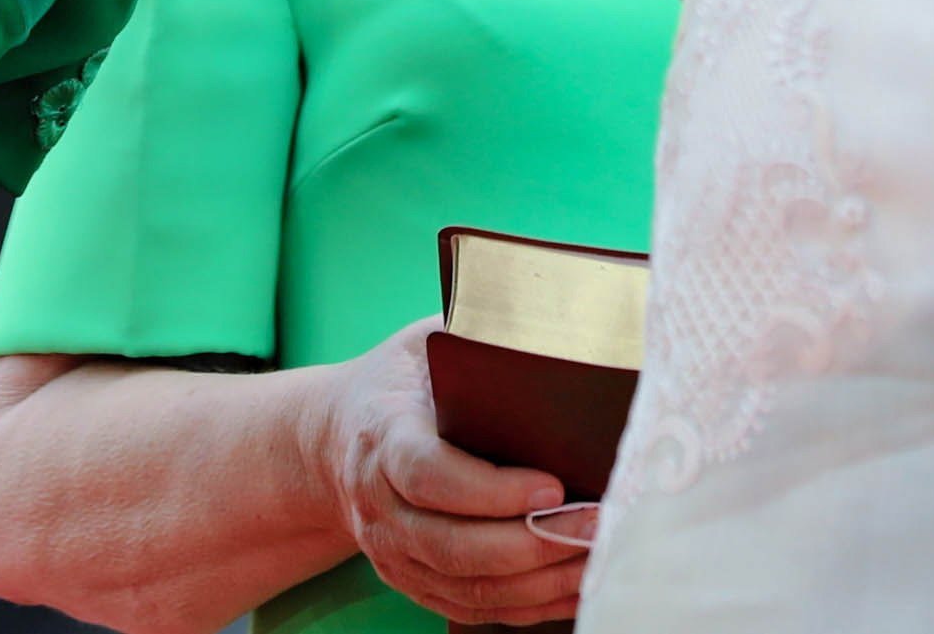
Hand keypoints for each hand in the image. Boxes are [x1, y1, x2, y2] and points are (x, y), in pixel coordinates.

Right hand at [305, 320, 590, 624]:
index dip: (488, 490)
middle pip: (453, 545)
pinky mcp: (413, 581)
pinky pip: (473, 607)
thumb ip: (478, 338)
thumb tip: (559, 328)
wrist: (334, 440)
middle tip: (596, 524)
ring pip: (468, 586)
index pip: (427, 475)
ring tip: (598, 556)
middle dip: (532, 543)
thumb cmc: (400, 381)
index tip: (551, 485)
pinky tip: (574, 586)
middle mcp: (380, 506)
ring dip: (539, 580)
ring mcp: (393, 552)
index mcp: (382, 438)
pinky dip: (529, 606)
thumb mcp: (425, 342)